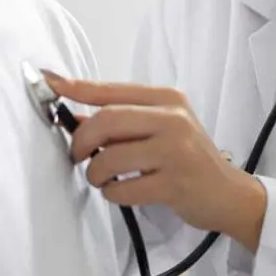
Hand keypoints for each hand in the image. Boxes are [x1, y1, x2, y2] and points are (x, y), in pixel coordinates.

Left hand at [43, 73, 266, 251]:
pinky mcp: (175, 183)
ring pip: (110, 157)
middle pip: (106, 120)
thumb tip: (71, 117)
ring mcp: (176, 150)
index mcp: (167, 99)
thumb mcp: (160, 128)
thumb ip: (122, 121)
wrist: (228, 193)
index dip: (76, 87)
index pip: (111, 90)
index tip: (47, 82)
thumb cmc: (187, 158)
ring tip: (101, 178)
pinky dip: (112, 193)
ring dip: (95, 173)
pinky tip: (120, 192)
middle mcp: (173, 118)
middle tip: (76, 156)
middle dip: (80, 141)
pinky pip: (123, 188)